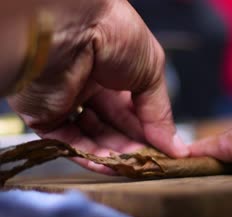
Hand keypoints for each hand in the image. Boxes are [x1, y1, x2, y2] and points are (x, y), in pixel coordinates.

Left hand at [8, 0, 188, 172]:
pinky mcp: (45, 115)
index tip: (166, 151)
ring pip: (93, 138)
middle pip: (114, 127)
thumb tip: (176, 147)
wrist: (71, 27)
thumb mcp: (152, 72)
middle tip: (151, 162)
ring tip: (134, 165)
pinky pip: (68, 142)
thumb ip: (161, 112)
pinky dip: (90, 156)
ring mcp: (67, 102)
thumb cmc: (115, 35)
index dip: (150, 131)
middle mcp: (90, 87)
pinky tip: (111, 165)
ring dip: (115, 154)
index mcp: (115, 72)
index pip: (133, 111)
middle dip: (134, 145)